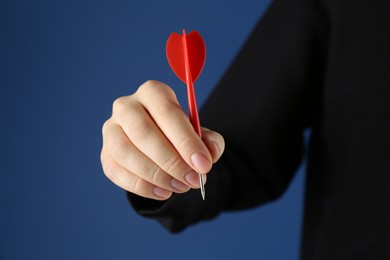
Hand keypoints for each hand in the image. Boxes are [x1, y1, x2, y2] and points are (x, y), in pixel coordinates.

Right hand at [101, 80, 224, 199]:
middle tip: (193, 180)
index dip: (186, 140)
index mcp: (153, 92)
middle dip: (171, 161)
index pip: (167, 112)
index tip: (203, 164)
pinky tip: (163, 192)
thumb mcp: (201, 134)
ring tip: (181, 187)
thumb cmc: (180, 135)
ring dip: (156, 175)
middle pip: (142, 132)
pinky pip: (116, 171)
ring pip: (125, 152)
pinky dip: (141, 186)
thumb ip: (210, 142)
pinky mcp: (105, 154)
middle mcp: (127, 106)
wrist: (160, 145)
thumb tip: (209, 154)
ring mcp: (111, 130)